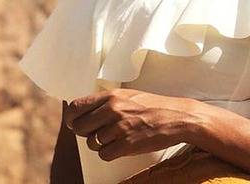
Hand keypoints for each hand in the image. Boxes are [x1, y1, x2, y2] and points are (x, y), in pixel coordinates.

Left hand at [64, 88, 195, 160]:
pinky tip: (119, 147)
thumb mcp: (129, 94)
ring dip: (99, 144)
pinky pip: (104, 154)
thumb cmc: (154, 106)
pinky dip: (109, 153)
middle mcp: (112, 110)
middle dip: (84, 133)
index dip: (71, 118)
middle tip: (95, 133)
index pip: (76, 107)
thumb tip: (84, 111)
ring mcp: (119, 128)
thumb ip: (107, 101)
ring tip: (114, 138)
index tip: (74, 123)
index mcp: (111, 95)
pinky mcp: (127, 144)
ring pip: (92, 143)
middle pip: (79, 127)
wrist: (178, 117)